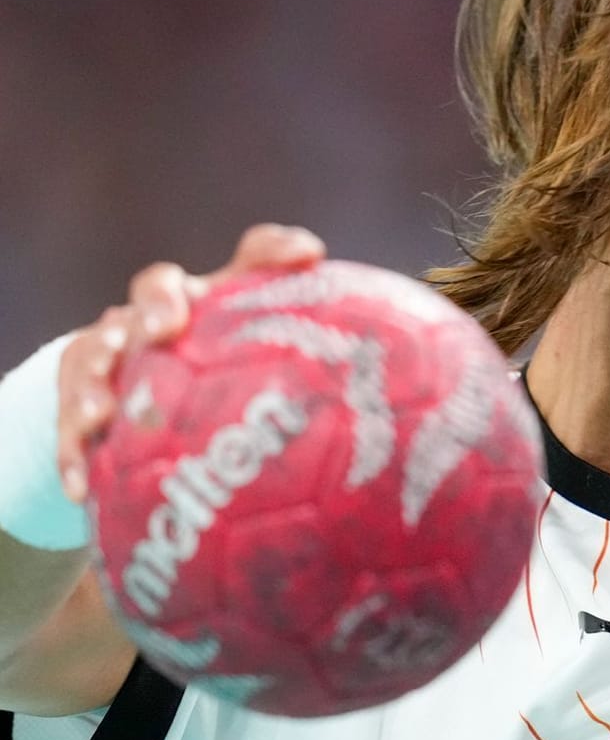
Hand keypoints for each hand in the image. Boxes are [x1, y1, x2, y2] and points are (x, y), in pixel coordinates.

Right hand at [54, 223, 326, 502]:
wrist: (147, 414)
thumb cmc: (232, 399)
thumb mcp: (275, 393)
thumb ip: (329, 396)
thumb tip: (413, 428)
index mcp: (222, 300)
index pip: (253, 258)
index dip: (277, 250)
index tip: (310, 255)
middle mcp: (168, 313)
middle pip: (158, 287)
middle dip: (160, 303)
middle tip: (167, 329)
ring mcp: (115, 349)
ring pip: (95, 348)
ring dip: (96, 378)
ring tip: (101, 414)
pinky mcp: (75, 395)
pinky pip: (67, 422)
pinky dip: (72, 452)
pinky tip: (79, 489)